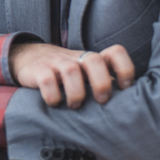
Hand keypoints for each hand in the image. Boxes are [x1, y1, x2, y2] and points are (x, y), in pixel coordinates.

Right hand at [10, 42, 134, 107]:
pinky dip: (52, 95)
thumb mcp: (85, 73)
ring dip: (76, 93)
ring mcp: (56, 63)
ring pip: (71, 70)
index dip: (124, 69)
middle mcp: (76, 59)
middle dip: (101, 83)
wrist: (27, 58)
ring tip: (75, 105)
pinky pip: (46, 80)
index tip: (124, 88)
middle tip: (100, 100)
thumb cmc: (65, 74)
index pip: (115, 52)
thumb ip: (104, 82)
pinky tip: (54, 103)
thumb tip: (132, 106)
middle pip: (94, 60)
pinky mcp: (38, 70)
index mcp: (92, 60)